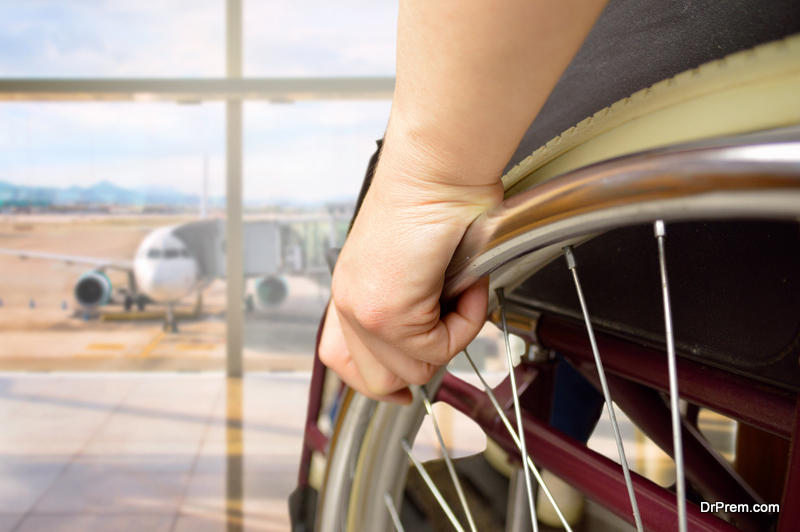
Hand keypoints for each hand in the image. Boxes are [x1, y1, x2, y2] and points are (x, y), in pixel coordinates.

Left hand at [319, 136, 501, 403]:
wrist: (438, 168)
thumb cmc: (436, 199)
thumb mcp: (414, 263)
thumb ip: (412, 303)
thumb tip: (435, 337)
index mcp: (352, 290)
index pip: (340, 358)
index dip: (374, 381)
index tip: (400, 392)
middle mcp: (349, 301)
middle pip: (376, 381)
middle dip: (422, 363)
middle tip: (451, 324)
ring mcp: (363, 310)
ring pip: (414, 370)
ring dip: (451, 336)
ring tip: (461, 290)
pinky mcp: (386, 312)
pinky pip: (439, 349)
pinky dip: (466, 321)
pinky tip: (466, 283)